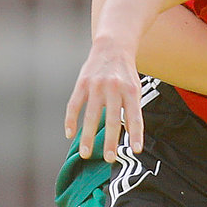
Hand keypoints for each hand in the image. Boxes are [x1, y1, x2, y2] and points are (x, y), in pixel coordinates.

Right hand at [65, 37, 143, 159]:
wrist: (112, 47)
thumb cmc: (126, 74)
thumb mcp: (135, 89)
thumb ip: (132, 110)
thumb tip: (132, 137)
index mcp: (131, 91)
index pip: (135, 117)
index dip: (136, 134)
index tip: (136, 151)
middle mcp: (114, 88)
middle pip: (112, 120)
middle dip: (110, 141)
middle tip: (108, 159)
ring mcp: (96, 86)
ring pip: (90, 116)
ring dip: (87, 137)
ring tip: (85, 154)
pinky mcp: (82, 84)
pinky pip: (74, 105)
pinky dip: (71, 120)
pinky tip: (69, 135)